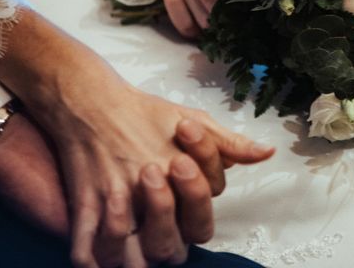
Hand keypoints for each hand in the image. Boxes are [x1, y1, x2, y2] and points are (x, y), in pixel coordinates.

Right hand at [0, 4, 273, 267]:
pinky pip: (86, 252)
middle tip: (154, 190)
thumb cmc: (147, 114)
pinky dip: (95, 260)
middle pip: (169, 244)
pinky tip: (106, 257)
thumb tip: (268, 153)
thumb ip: (230, 144)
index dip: (198, 199)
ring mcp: (114, 200)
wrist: (92, 101)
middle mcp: (147, 191)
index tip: (178, 165)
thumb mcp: (196, 120)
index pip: (202, 214)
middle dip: (170, 225)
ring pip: (131, 257)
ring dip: (136, 255)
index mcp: (180, 174)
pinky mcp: (85, 204)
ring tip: (136, 239)